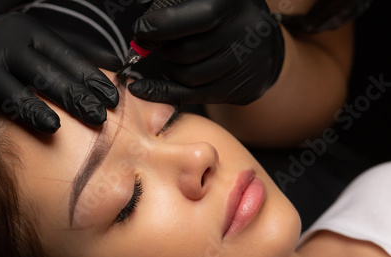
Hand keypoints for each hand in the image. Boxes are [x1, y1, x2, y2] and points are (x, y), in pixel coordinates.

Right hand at [0, 13, 120, 132]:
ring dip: (33, 109)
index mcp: (31, 34)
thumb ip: (70, 55)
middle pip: (45, 73)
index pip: (68, 56)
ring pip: (12, 88)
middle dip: (74, 96)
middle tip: (98, 118)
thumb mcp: (33, 43)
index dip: (91, 78)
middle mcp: (8, 45)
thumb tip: (115, 63)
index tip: (113, 98)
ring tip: (54, 127)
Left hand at [127, 0, 284, 104]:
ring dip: (170, 71)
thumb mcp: (210, 1)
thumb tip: (145, 21)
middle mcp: (243, 34)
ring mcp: (244, 64)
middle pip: (185, 53)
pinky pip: (194, 97)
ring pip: (189, 78)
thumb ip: (179, 7)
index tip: (141, 31)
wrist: (266, 44)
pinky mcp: (241, 89)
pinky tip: (149, 89)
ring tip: (171, 63)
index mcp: (231, 5)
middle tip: (162, 47)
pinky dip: (166, 93)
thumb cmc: (229, 18)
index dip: (157, 27)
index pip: (185, 21)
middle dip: (165, 51)